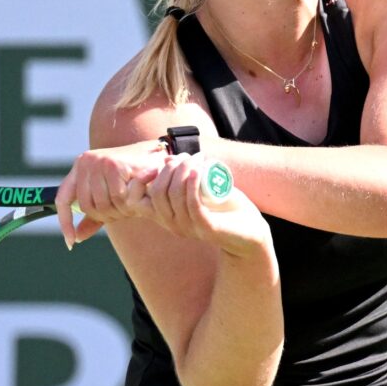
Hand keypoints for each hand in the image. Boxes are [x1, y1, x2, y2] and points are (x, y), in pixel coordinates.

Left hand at [55, 139, 167, 247]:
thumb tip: (76, 238)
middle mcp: (86, 162)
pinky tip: (138, 196)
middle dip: (105, 216)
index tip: (71, 242)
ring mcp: (99, 162)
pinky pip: (117, 198)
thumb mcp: (109, 198)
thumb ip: (93, 216)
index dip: (65, 222)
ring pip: (102, 204)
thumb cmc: (132, 180)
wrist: (157, 160)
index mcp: (80, 167)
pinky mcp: (114, 165)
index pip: (63, 198)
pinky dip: (128, 203)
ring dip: (119, 211)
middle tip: (122, 212)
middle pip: (86, 206)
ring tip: (131, 203)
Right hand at [140, 154, 268, 257]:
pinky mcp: (207, 229)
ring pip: (174, 196)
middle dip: (170, 169)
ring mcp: (189, 229)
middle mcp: (172, 225)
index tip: (164, 161)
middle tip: (188, 157)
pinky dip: (192, 185)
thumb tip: (167, 160)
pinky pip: (193, 205)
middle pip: (157, 193)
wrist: (249, 227)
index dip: (142, 178)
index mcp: (165, 216)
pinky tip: (197, 171)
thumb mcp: (199, 189)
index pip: (137, 200)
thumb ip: (183, 177)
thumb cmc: (222, 205)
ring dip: (184, 170)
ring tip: (198, 158)